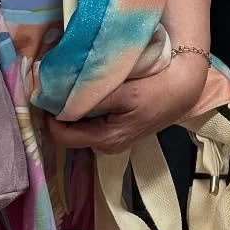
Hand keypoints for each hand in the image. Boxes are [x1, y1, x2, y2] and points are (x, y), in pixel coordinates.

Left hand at [43, 56, 208, 153]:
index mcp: (105, 140)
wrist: (184, 91)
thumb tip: (58, 99)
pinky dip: (86, 107)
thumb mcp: (123, 92)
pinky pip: (91, 122)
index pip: (62, 135)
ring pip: (79, 125)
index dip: (49, 114)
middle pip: (69, 131)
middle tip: (57, 83)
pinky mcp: (117, 131)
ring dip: (73, 106)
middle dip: (60, 109)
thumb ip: (91, 97)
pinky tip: (90, 90)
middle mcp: (105, 146)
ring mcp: (112, 140)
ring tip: (72, 83)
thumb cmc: (156, 90)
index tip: (45, 90)